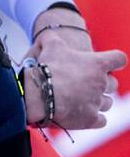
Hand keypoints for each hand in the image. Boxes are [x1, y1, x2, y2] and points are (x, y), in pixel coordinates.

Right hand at [24, 10, 124, 129]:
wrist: (38, 96)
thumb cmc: (47, 70)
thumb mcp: (50, 47)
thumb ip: (53, 40)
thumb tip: (48, 36)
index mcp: (98, 64)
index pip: (119, 59)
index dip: (115, 62)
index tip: (108, 65)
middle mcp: (102, 83)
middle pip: (113, 84)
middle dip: (102, 86)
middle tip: (86, 86)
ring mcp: (97, 102)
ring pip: (107, 103)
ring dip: (98, 102)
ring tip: (81, 103)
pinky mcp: (90, 120)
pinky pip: (101, 121)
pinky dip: (94, 119)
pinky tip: (84, 117)